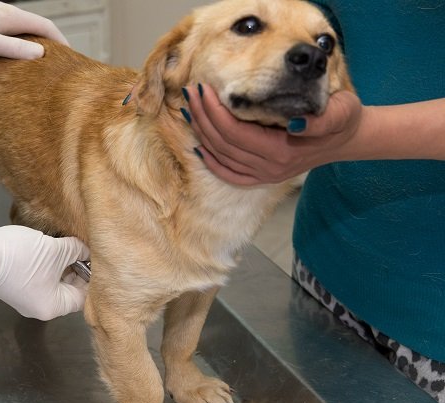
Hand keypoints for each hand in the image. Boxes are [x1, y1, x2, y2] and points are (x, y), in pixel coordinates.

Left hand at [0, 0, 68, 58]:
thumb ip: (13, 49)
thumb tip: (40, 54)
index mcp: (10, 16)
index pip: (45, 26)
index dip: (60, 40)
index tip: (70, 55)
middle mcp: (3, 10)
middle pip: (33, 25)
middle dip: (47, 41)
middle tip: (55, 60)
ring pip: (18, 27)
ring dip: (30, 40)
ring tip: (33, 60)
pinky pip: (4, 29)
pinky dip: (14, 39)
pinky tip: (6, 53)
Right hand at [0, 225, 88, 320]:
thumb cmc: (22, 258)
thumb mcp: (55, 251)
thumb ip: (76, 250)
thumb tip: (85, 250)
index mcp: (53, 306)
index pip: (84, 295)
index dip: (93, 275)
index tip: (97, 257)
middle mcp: (40, 306)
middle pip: (69, 289)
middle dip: (77, 267)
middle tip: (85, 248)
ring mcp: (26, 296)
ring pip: (54, 280)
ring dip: (62, 263)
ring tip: (70, 243)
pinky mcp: (16, 283)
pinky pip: (40, 275)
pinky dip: (48, 263)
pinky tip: (52, 245)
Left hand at [184, 84, 363, 185]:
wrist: (346, 140)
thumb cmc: (342, 118)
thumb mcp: (341, 112)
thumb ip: (323, 119)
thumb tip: (297, 124)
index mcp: (283, 151)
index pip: (236, 132)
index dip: (214, 111)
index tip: (203, 89)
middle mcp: (270, 167)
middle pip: (223, 144)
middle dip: (202, 116)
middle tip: (190, 92)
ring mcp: (265, 175)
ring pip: (221, 158)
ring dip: (201, 133)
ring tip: (191, 109)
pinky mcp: (263, 178)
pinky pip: (229, 175)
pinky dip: (211, 162)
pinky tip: (198, 145)